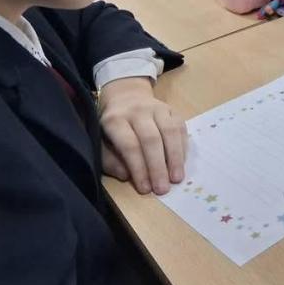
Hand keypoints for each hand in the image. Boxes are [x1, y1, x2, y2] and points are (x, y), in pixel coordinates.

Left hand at [98, 77, 186, 194]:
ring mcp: (158, 108)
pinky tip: (181, 163)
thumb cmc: (111, 127)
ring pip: (170, 132)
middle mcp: (138, 111)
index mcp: (115, 120)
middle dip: (158, 166)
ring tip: (177, 178)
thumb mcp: (101, 143)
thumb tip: (127, 176)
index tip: (145, 189)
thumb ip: (111, 160)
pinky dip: (182, 147)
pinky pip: (180, 128)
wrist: (125, 95)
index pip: (129, 145)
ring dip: (175, 158)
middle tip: (163, 189)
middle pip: (151, 139)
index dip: (139, 168)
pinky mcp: (172, 109)